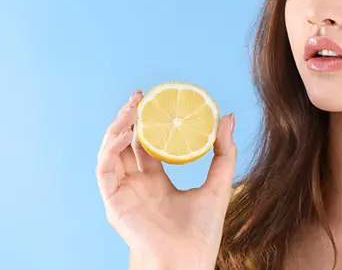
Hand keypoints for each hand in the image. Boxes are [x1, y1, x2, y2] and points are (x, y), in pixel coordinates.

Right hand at [96, 90, 236, 268]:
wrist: (188, 258)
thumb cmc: (203, 230)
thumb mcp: (219, 183)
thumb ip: (224, 152)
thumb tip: (229, 117)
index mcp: (157, 181)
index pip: (146, 146)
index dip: (148, 123)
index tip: (155, 99)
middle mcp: (137, 184)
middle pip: (126, 144)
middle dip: (130, 118)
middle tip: (140, 95)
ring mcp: (123, 192)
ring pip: (111, 151)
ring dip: (118, 127)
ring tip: (133, 107)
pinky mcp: (113, 201)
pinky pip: (105, 169)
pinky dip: (110, 148)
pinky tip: (125, 131)